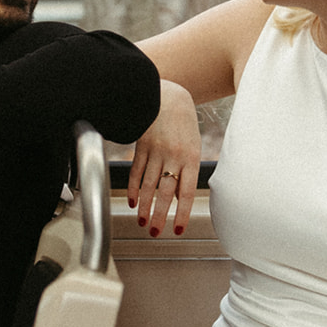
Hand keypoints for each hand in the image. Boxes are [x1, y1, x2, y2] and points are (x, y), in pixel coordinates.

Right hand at [128, 81, 200, 236]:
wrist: (167, 95)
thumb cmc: (184, 122)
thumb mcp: (193, 144)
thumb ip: (188, 170)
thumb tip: (179, 197)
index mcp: (191, 157)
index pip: (186, 192)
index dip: (181, 213)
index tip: (177, 229)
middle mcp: (173, 156)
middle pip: (164, 192)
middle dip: (158, 215)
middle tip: (154, 232)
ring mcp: (155, 151)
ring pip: (147, 185)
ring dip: (144, 206)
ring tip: (142, 221)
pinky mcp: (141, 146)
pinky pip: (135, 171)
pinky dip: (133, 188)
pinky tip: (132, 201)